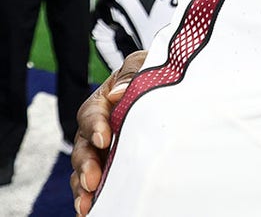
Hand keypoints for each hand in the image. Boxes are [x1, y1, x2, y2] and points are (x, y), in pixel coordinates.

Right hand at [70, 51, 145, 215]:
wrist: (172, 82)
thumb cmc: (156, 71)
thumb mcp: (145, 64)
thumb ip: (131, 74)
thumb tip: (119, 94)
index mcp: (103, 101)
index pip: (91, 113)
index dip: (95, 125)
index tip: (104, 137)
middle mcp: (98, 127)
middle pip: (83, 147)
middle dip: (85, 165)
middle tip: (91, 181)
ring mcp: (104, 149)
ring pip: (85, 169)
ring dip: (83, 187)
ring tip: (86, 205)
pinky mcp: (113, 164)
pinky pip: (98, 182)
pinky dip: (94, 196)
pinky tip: (92, 210)